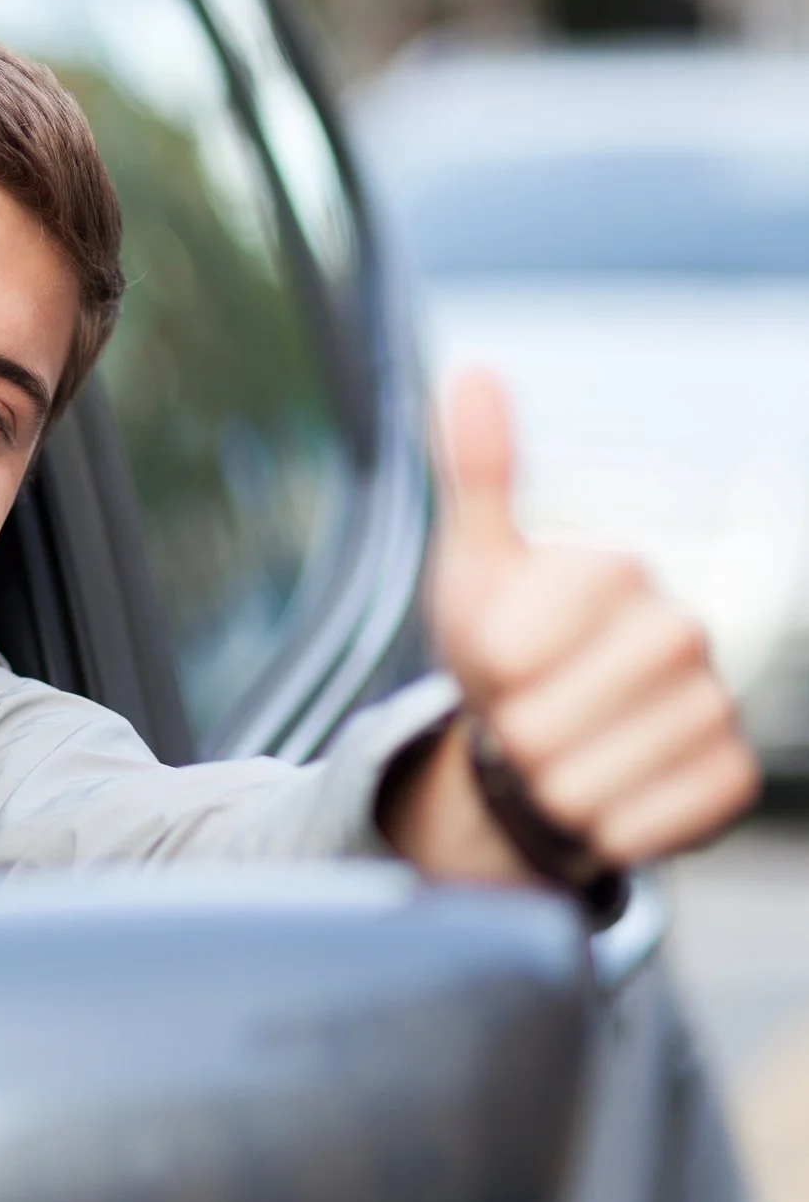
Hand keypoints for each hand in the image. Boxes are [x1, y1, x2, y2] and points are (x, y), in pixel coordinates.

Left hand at [389, 372, 758, 881]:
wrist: (546, 732)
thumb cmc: (504, 644)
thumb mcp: (473, 565)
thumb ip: (476, 476)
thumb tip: (473, 371)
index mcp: (614, 569)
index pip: (507, 650)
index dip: (479, 671)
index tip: (495, 656)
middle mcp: (681, 629)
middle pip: (541, 724)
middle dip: (508, 733)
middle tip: (522, 712)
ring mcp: (713, 704)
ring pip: (581, 784)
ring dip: (545, 785)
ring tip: (556, 752)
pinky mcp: (728, 779)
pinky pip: (637, 830)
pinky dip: (597, 827)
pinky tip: (603, 792)